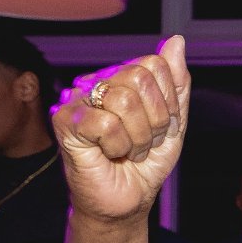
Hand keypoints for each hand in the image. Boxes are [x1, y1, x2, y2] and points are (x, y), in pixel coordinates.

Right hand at [57, 35, 192, 222]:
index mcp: (122, 78)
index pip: (156, 65)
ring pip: (124, 100)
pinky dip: (118, 145)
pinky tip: (110, 154)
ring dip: (138, 137)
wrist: (126, 201)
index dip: (168, 104)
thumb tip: (175, 41)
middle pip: (140, 78)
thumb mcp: (174, 124)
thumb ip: (176, 84)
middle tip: (143, 142)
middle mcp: (97, 82)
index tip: (160, 128)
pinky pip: (105, 122)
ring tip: (129, 150)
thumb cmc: (145, 164)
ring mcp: (78, 99)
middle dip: (155, 121)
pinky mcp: (65, 120)